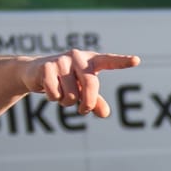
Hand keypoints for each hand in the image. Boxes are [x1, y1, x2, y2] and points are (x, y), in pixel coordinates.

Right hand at [25, 50, 140, 116]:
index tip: (137, 60)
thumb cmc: (65, 81)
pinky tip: (50, 90)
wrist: (33, 72)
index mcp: (91, 61)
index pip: (109, 61)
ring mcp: (61, 60)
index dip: (122, 61)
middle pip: (91, 85)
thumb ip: (96, 101)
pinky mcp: (46, 67)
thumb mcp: (82, 91)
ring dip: (66, 102)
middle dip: (87, 104)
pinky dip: (53, 98)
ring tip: (62, 94)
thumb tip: (105, 113)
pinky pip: (55, 93)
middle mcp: (77, 57)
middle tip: (83, 110)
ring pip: (71, 94)